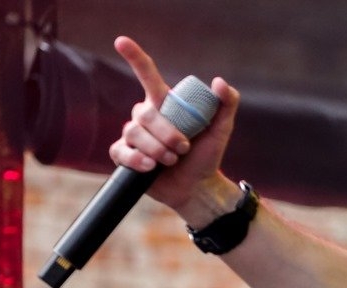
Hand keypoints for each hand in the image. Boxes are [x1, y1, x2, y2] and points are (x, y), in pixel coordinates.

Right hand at [108, 36, 240, 219]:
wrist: (198, 187)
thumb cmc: (207, 156)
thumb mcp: (221, 130)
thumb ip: (225, 104)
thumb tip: (219, 82)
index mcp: (164, 103)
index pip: (147, 74)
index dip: (134, 57)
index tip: (121, 41)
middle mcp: (145, 116)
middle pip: (145, 114)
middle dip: (167, 134)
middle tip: (183, 148)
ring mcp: (134, 136)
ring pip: (133, 133)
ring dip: (157, 149)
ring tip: (172, 160)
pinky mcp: (125, 155)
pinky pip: (121, 151)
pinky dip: (138, 160)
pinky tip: (151, 167)